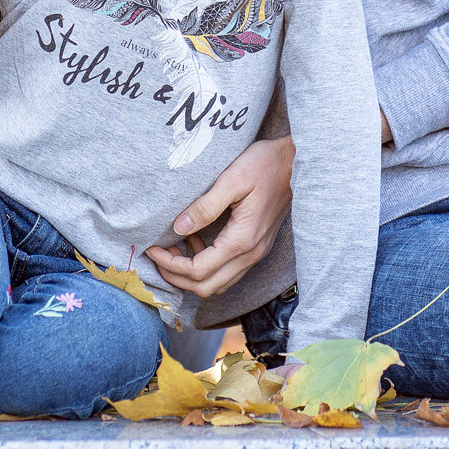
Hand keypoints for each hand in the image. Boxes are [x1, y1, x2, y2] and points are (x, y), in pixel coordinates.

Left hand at [146, 135, 292, 297]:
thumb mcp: (232, 178)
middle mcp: (251, 253)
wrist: (296, 162)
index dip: (171, 265)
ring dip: (191, 275)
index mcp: (242, 240)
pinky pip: (228, 271)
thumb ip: (205, 206)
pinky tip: (195, 241)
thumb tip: (178, 227)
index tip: (152, 249)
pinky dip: (207, 267)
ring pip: (218, 283)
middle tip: (157, 257)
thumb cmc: (265, 164)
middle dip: (176, 277)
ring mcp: (257, 253)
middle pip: (206, 287)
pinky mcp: (257, 247)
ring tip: (172, 250)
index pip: (198, 270)